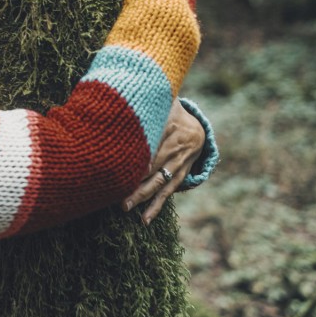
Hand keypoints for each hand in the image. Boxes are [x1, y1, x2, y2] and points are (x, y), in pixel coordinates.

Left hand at [122, 99, 204, 224]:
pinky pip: (168, 193)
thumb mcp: (163, 105)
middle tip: (118, 192)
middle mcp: (179, 148)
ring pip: (160, 183)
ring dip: (143, 197)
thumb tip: (122, 97)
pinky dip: (156, 206)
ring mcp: (181, 165)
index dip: (140, 157)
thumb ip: (146, 104)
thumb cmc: (171, 113)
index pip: (154, 144)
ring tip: (126, 208)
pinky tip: (144, 219)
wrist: (197, 127)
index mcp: (174, 128)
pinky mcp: (181, 177)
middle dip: (136, 181)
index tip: (122, 167)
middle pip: (154, 167)